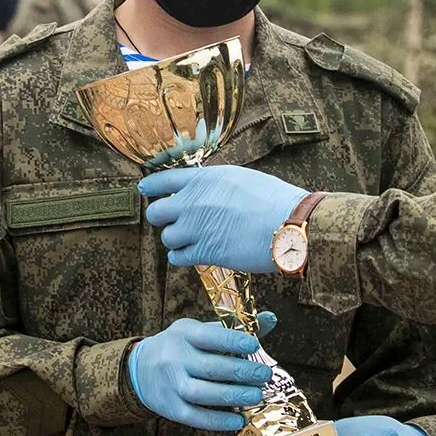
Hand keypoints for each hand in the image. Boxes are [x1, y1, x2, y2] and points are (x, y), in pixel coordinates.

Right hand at [128, 316, 274, 430]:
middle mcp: (175, 358)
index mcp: (184, 334)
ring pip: (204, 394)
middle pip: (211, 367)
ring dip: (233, 396)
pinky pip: (196, 417)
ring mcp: (171, 385)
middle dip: (242, 372)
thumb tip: (270, 319)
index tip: (254, 345)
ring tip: (257, 395)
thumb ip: (233, 328)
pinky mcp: (171, 408)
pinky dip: (219, 421)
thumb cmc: (181, 346)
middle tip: (265, 375)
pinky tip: (239, 419)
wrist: (140, 368)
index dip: (233, 340)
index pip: (210, 336)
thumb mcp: (200, 330)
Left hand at [140, 165, 308, 273]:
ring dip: (177, 240)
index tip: (146, 190)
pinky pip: (177, 257)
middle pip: (156, 212)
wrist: (290, 224)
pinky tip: (196, 254)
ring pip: (167, 237)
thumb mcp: (241, 179)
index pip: (162, 179)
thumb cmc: (274, 200)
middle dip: (164, 218)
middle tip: (178, 222)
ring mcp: (197, 228)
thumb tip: (204, 195)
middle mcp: (194, 201)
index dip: (151, 186)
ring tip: (194, 240)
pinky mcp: (205, 252)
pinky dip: (183, 257)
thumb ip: (215, 186)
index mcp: (204, 178)